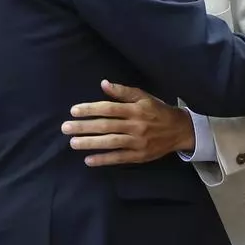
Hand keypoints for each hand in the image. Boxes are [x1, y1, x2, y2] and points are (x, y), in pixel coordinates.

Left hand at [61, 80, 193, 166]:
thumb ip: (123, 91)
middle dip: (84, 127)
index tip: (74, 111)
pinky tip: (88, 160)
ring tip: (73, 143)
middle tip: (65, 128)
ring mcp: (137, 142)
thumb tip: (103, 84)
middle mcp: (135, 125)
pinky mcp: (139, 156)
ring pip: (110, 142)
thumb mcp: (143, 97)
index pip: (109, 109)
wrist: (179, 130)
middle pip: (106, 126)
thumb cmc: (157, 111)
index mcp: (135, 109)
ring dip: (90, 143)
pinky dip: (103, 159)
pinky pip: (119, 158)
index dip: (90, 109)